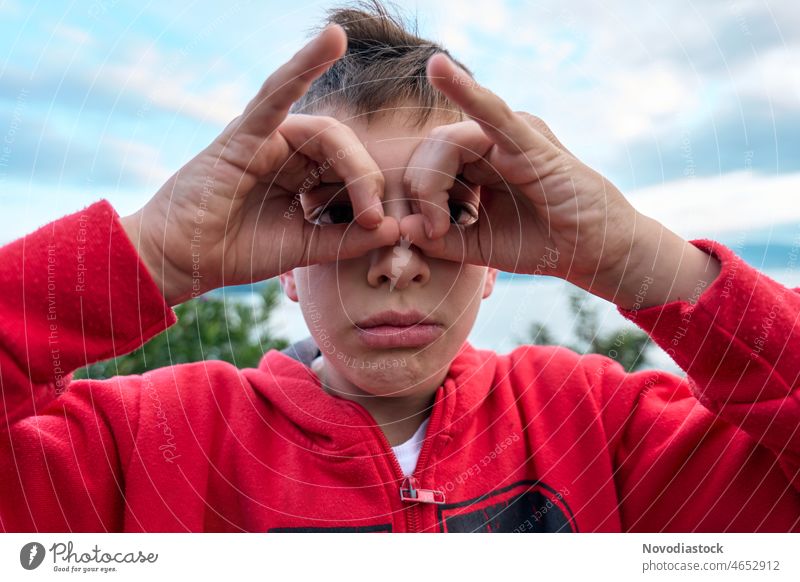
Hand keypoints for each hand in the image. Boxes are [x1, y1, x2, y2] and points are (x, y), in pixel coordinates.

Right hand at [121, 25, 397, 305]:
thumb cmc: (237, 252)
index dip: (371, 193)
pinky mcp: (244, 131)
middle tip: (375, 216)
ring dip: (353, 163)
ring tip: (366, 198)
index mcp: (302, 174)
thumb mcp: (305, 247)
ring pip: (325, 132)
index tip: (382, 226)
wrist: (182, 262)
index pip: (350, 168)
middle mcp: (288, 150)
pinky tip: (333, 39)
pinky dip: (302, 66)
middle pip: (344, 148)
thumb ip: (349, 238)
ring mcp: (266, 136)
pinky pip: (275, 93)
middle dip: (366, 180)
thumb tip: (397, 229)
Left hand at [400, 53, 719, 308]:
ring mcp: (512, 135)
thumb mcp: (479, 247)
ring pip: (448, 141)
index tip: (429, 234)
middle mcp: (493, 140)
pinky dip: (467, 92)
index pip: (429, 161)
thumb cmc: (542, 244)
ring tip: (446, 224)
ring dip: (433, 182)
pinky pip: (493, 113)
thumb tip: (400, 228)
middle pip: (432, 147)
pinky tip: (440, 70)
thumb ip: (440, 240)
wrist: (595, 253)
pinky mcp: (529, 140)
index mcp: (479, 159)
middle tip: (436, 230)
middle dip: (422, 190)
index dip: (418, 196)